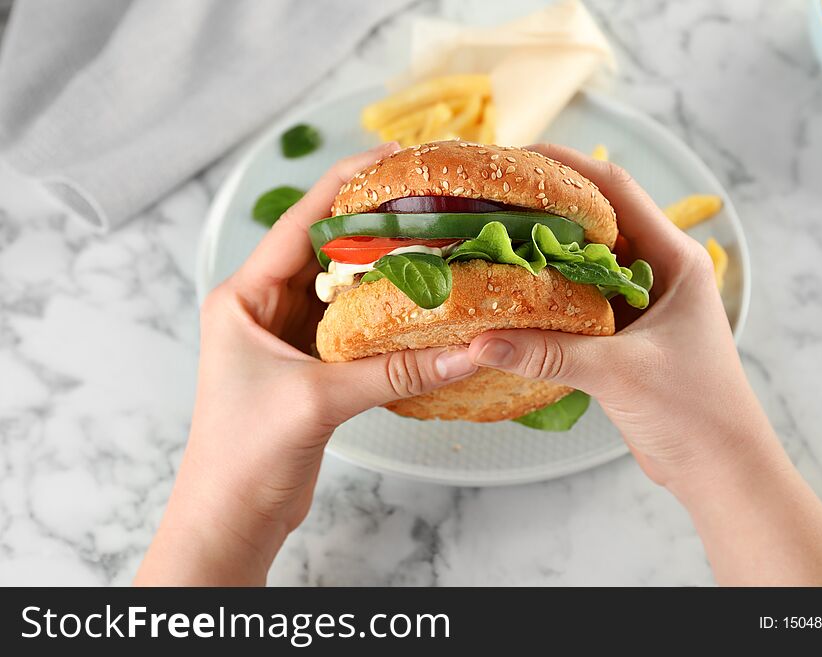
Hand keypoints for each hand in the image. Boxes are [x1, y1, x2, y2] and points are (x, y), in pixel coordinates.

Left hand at [135, 143, 476, 584]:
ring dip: (386, 270)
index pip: (301, 222)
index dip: (348, 185)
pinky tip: (424, 305)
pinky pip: (356, 326)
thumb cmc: (243, 456)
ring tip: (437, 243)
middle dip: (376, 223)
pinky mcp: (313, 365)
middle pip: (327, 247)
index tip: (395, 160)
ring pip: (346, 287)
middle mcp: (265, 306)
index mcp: (245, 296)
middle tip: (430, 200)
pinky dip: (388, 315)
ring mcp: (290, 336)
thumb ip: (395, 373)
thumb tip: (467, 351)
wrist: (232, 516)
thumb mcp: (319, 402)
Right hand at [466, 143, 778, 492]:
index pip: (615, 191)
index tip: (518, 156)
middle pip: (593, 221)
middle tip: (489, 199)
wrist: (718, 468)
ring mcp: (637, 304)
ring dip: (541, 255)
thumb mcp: (620, 373)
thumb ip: (550, 354)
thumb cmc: (695, 411)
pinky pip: (576, 303)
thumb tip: (480, 341)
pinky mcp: (620, 336)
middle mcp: (655, 272)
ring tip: (488, 242)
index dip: (567, 165)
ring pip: (581, 264)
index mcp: (673, 260)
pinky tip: (509, 298)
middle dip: (544, 207)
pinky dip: (545, 298)